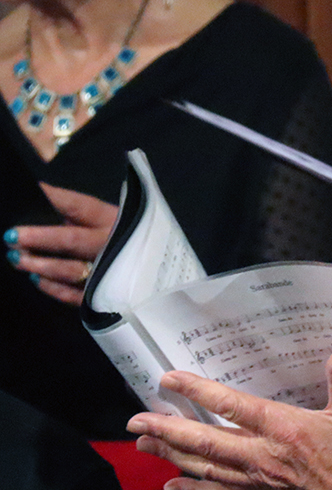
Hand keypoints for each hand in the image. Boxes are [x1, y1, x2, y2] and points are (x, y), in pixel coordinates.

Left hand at [5, 184, 117, 305]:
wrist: (158, 275)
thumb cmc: (127, 238)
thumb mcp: (106, 217)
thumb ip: (75, 211)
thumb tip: (42, 196)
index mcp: (111, 219)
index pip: (78, 205)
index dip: (52, 199)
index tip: (30, 194)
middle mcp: (111, 244)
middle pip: (72, 240)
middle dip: (39, 238)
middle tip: (11, 236)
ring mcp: (109, 272)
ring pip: (71, 270)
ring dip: (41, 265)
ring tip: (17, 260)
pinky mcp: (105, 296)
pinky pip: (76, 295)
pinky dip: (53, 288)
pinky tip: (36, 280)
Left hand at [128, 348, 331, 489]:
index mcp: (283, 427)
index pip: (230, 405)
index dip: (196, 390)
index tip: (168, 379)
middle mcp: (263, 455)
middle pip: (203, 441)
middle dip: (165, 429)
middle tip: (134, 421)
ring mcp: (260, 481)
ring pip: (204, 469)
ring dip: (171, 455)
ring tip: (144, 444)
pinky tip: (173, 487)